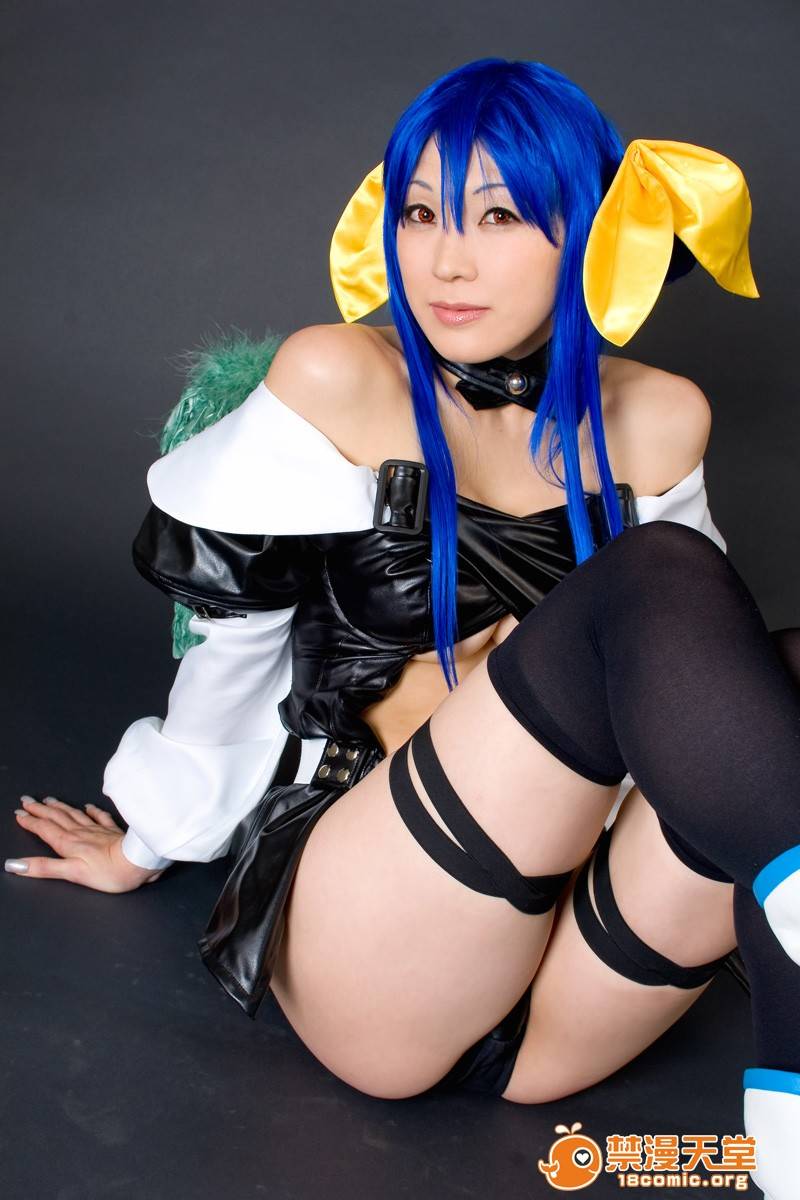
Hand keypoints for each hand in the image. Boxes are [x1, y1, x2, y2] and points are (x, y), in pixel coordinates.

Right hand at [6, 796, 165, 892]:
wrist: (139, 861)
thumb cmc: (108, 871)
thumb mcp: (71, 873)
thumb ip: (44, 867)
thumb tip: (15, 864)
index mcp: (69, 843)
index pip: (45, 829)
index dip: (31, 822)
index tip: (19, 813)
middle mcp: (81, 833)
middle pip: (57, 818)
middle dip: (40, 810)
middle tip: (27, 801)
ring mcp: (98, 830)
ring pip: (74, 815)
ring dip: (60, 807)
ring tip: (49, 800)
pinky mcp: (113, 831)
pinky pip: (100, 816)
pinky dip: (92, 810)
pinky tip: (88, 806)